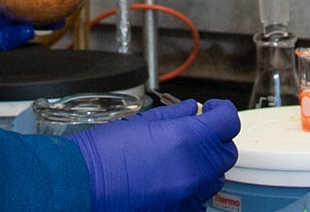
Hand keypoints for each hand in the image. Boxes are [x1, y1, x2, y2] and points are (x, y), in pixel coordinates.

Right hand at [70, 100, 240, 211]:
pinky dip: (191, 189)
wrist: (82, 184)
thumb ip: (173, 115)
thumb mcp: (140, 122)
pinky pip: (198, 199)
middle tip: (195, 133)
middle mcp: (194, 169)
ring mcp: (189, 195)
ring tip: (178, 159)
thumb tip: (190, 110)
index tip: (212, 110)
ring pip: (214, 178)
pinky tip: (169, 180)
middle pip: (226, 152)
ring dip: (204, 166)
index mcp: (187, 139)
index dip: (221, 111)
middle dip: (214, 140)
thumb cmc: (102, 154)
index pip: (228, 121)